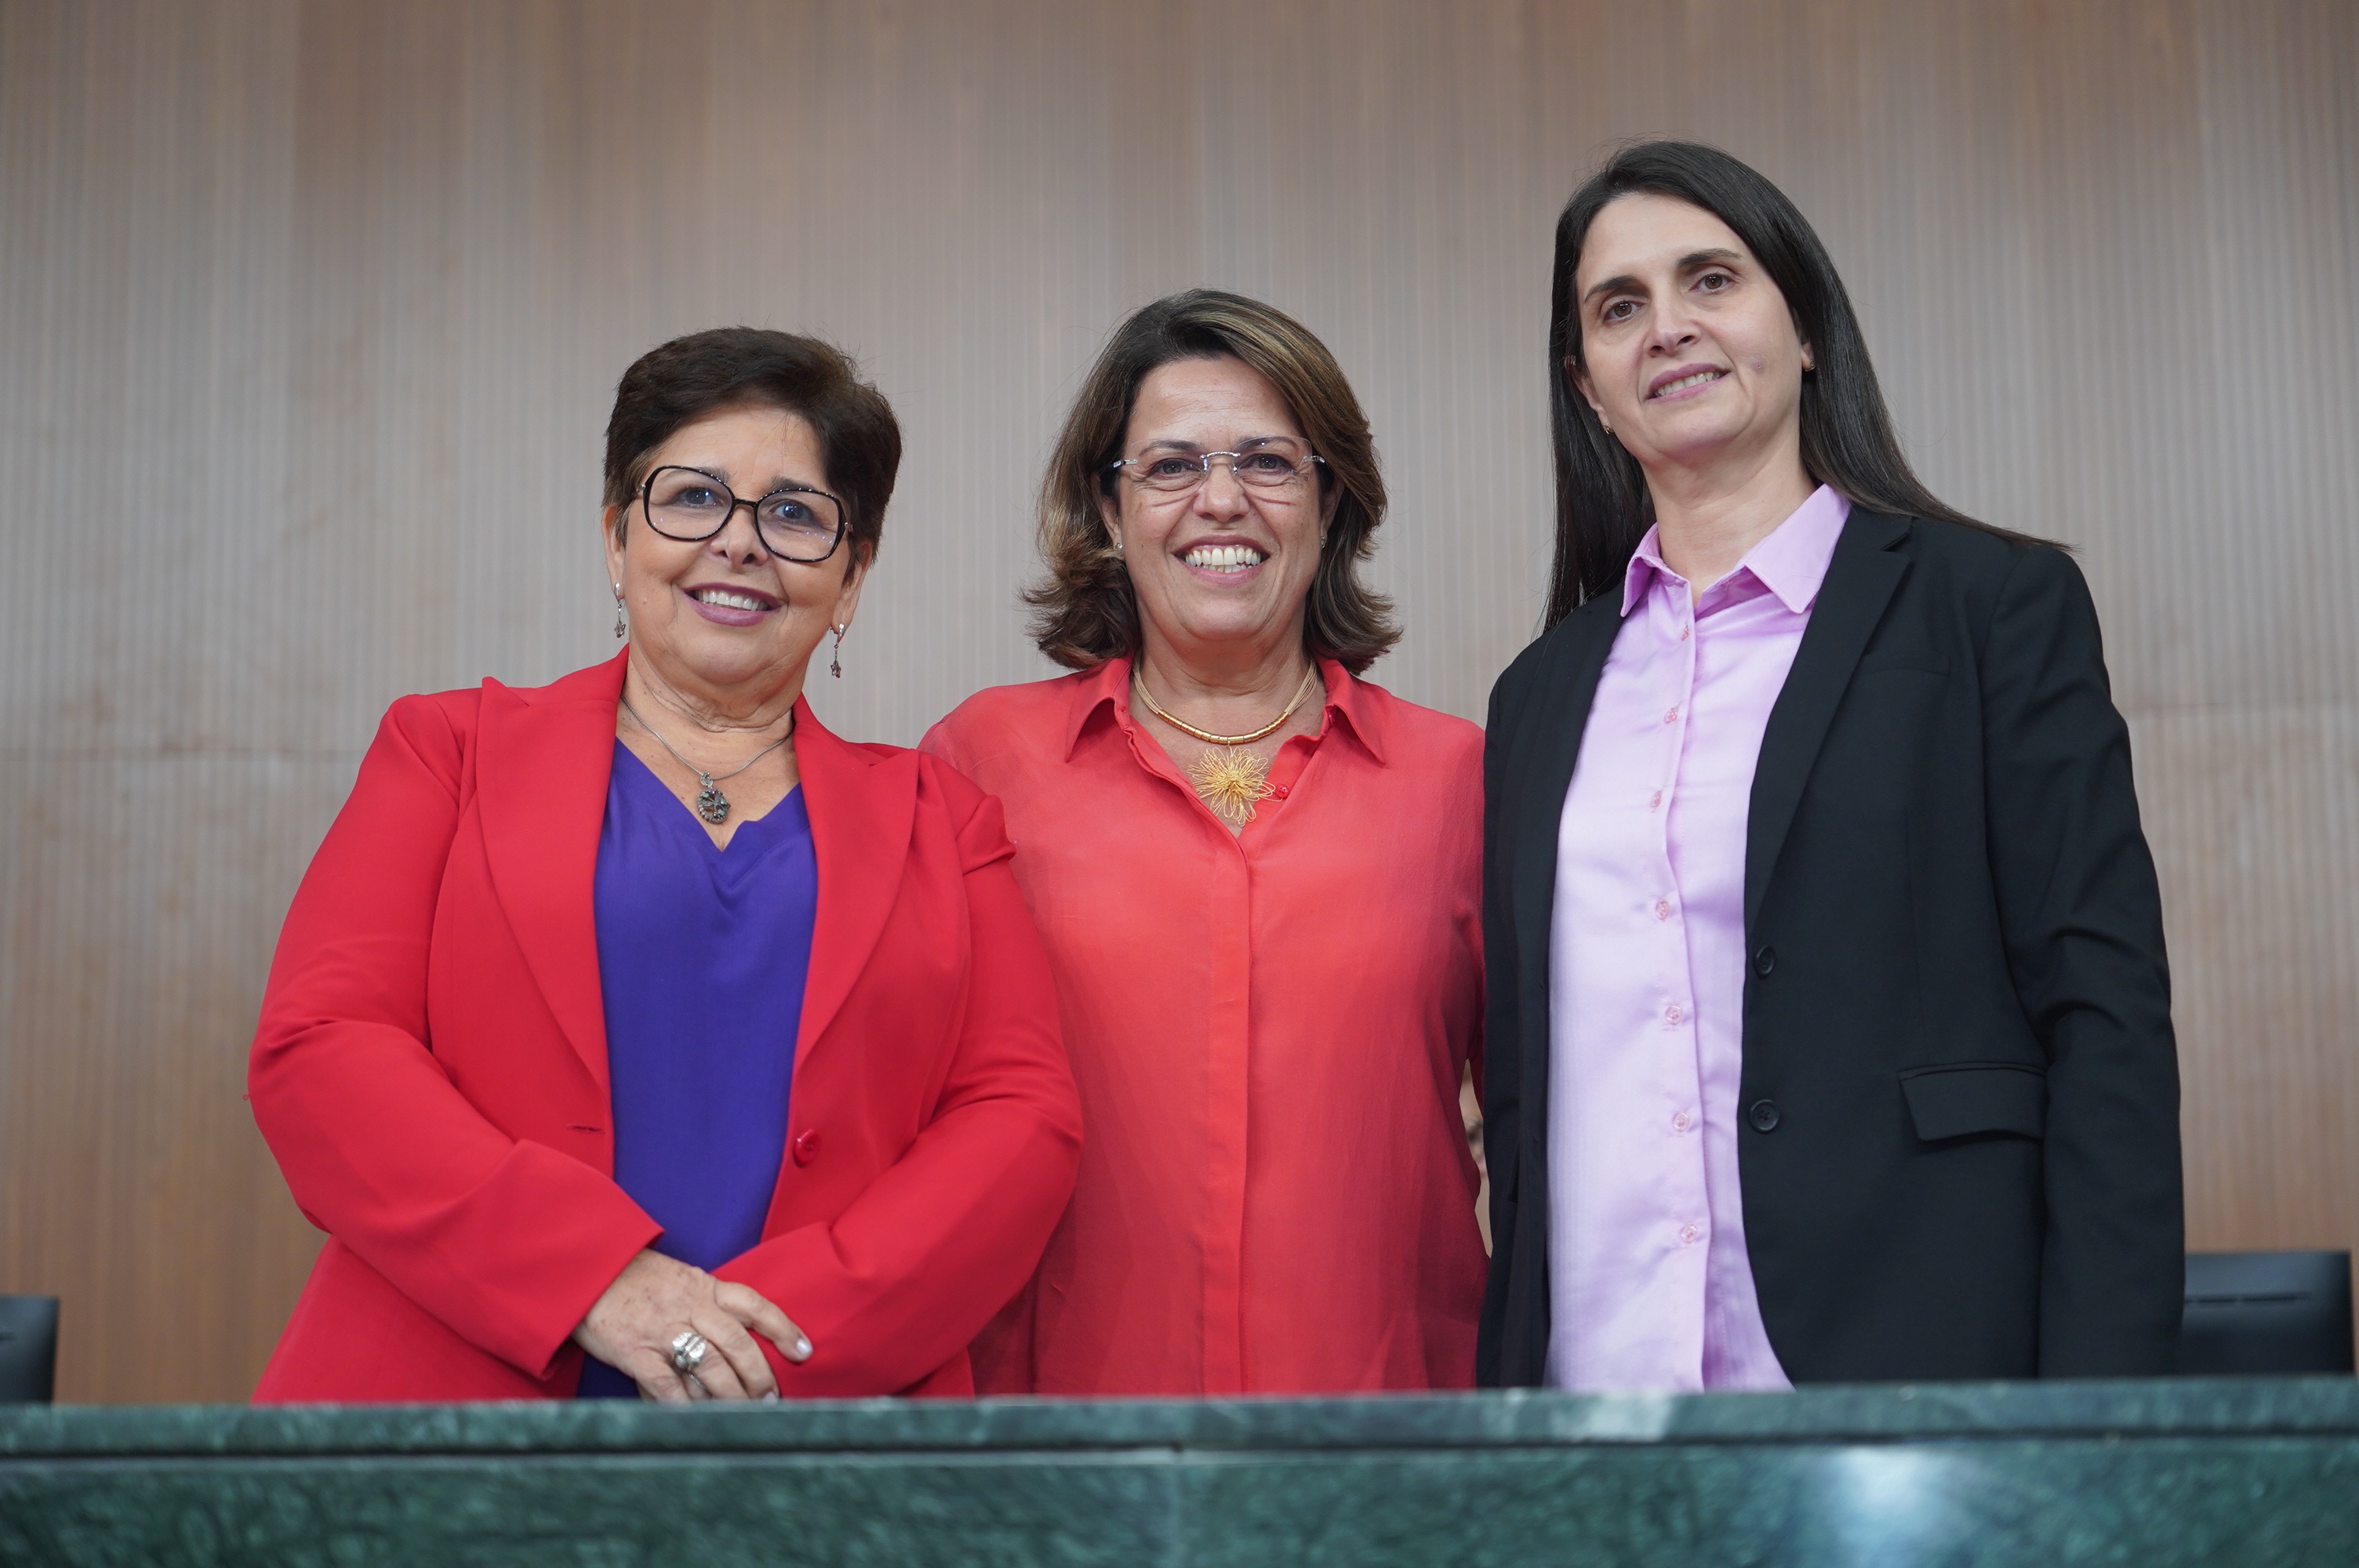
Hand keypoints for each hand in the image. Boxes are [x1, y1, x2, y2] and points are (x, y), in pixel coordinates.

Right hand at [572, 1250, 811, 1402]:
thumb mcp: (678, 1278)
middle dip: (759, 1374)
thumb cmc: (634, 1278)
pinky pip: (666, 1384)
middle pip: (736, 1342)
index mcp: (703, 1286)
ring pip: (709, 1365)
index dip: (782, 1328)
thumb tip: (735, 1341)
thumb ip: (705, 1303)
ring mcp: (662, 1329)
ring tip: (746, 1414)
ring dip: (732, 1395)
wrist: (584, 1270)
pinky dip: (685, 1405)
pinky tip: (699, 1420)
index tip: (804, 1351)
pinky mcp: (634, 1351)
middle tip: (772, 1399)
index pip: (754, 1305)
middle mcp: (689, 1306)